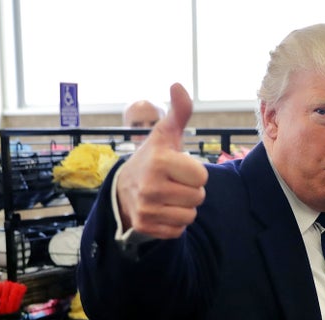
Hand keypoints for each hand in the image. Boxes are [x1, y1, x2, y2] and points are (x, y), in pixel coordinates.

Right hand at [116, 83, 208, 238]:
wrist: (122, 188)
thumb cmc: (152, 159)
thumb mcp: (165, 135)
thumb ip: (179, 112)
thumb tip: (178, 85)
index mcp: (159, 162)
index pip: (201, 177)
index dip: (194, 172)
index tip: (179, 168)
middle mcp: (151, 187)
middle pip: (198, 197)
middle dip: (190, 190)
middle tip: (173, 183)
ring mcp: (147, 209)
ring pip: (190, 216)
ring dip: (184, 207)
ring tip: (168, 196)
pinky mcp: (146, 226)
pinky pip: (178, 230)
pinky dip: (174, 222)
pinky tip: (162, 209)